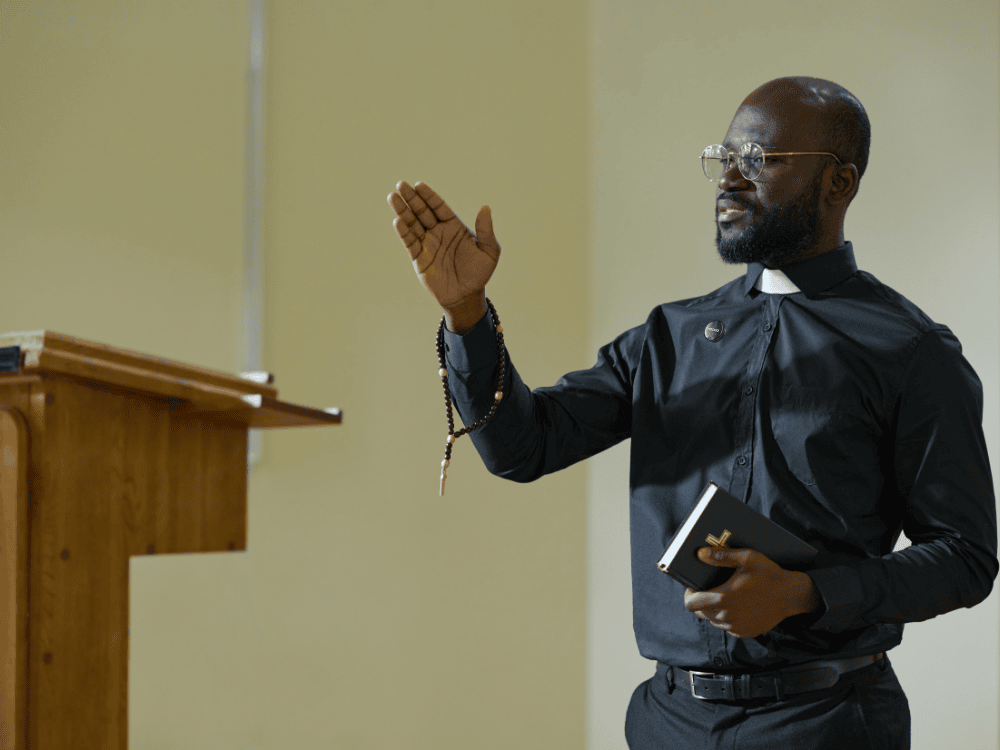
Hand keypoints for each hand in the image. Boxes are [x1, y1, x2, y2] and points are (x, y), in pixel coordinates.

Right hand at [388, 180, 500, 310]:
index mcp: (454, 226)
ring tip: (392, 197)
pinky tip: (398, 220)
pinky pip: (410, 242)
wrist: (465, 296)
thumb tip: (485, 207)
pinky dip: (403, 231)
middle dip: (412, 198)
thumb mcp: (489, 252)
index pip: (439, 207)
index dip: (429, 196)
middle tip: (401, 185)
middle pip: (422, 211)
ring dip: (402, 210)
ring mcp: (427, 244)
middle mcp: (438, 232)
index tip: (419, 185)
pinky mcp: (419, 257)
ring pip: (412, 223)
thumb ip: (486, 230)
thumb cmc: (479, 274)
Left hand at [683, 547, 816, 638]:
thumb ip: (720, 556)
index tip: (693, 586)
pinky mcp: (745, 632)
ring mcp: (736, 627)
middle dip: (701, 601)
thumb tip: (700, 554)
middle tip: (709, 588)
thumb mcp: (746, 558)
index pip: (691, 604)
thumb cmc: (769, 574)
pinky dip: (727, 617)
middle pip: (700, 613)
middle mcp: (727, 616)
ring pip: (713, 620)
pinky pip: (727, 626)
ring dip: (714, 609)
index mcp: (723, 598)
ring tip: (724, 594)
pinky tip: (737, 604)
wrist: (791, 594)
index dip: (688, 594)